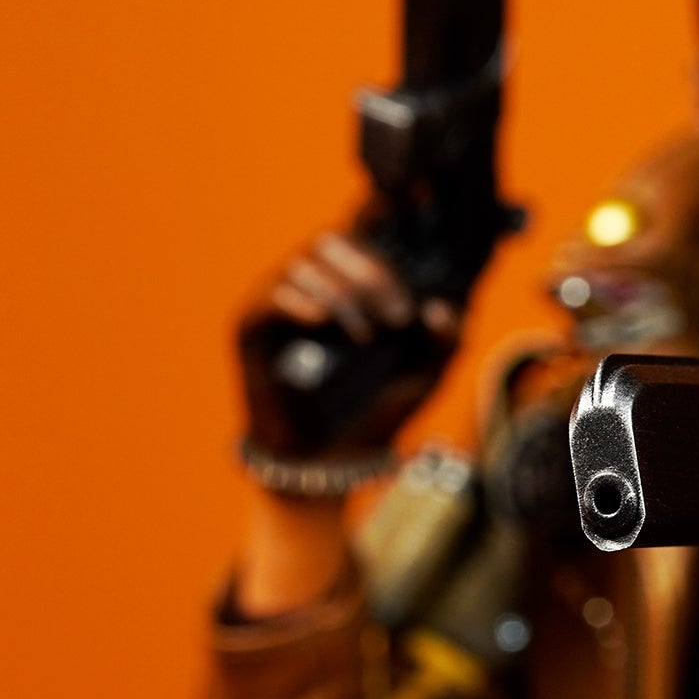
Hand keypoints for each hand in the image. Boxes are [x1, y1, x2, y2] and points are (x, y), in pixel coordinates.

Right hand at [237, 230, 460, 457]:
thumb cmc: (377, 415)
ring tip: (364, 336)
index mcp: (352, 285)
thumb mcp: (424, 378)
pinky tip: (323, 321)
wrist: (329, 463)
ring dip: (341, 293)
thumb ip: (446, 342)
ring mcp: (279, 304)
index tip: (412, 277)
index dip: (384, 234)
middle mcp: (314, 286)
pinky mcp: (252, 329)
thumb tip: (440, 307)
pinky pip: (270, 296)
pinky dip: (298, 301)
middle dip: (370, 272)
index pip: (360, 235)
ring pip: (303, 263)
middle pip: (331, 241)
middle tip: (397, 316)